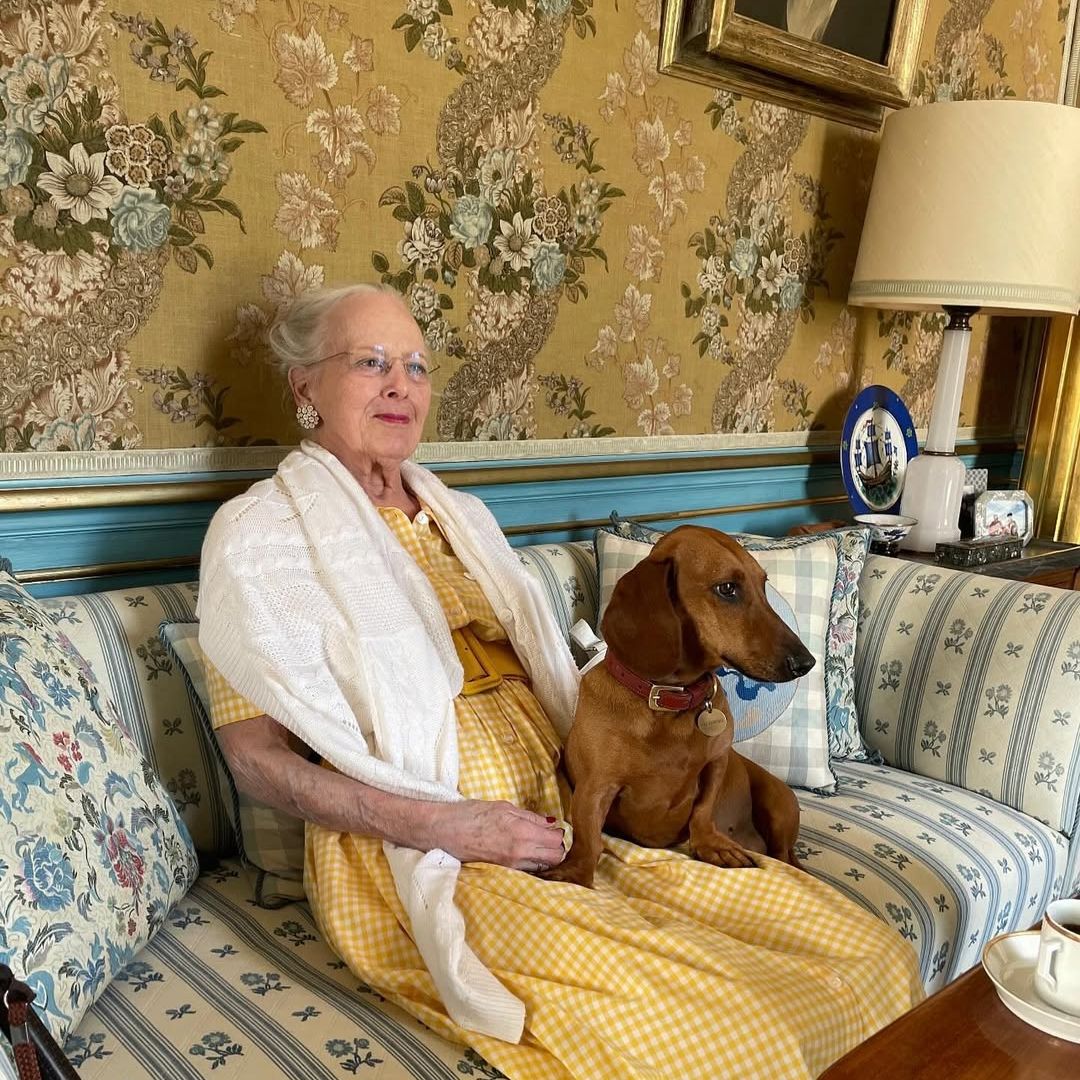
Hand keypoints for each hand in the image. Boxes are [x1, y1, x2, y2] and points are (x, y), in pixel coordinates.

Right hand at [430, 799, 566, 870]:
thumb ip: (530, 817)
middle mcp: (520, 852)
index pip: (556, 841)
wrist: (445, 831)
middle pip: (556, 857)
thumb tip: (551, 823)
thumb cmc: (472, 814)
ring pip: (544, 866)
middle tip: (549, 837)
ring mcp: (512, 865)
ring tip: (538, 844)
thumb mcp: (504, 807)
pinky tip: (526, 852)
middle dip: (557, 847)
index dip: (559, 833)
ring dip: (546, 856)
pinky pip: (529, 870)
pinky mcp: (504, 872)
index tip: (554, 828)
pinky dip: (534, 863)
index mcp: (522, 832)